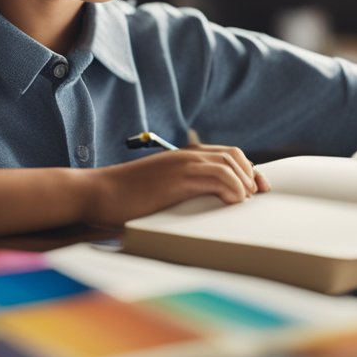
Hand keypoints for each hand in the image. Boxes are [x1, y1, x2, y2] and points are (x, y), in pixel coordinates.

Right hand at [83, 145, 270, 226]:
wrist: (98, 193)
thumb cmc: (126, 197)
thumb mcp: (161, 188)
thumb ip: (184, 188)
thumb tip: (207, 202)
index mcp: (184, 155)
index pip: (228, 154)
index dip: (248, 169)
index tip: (258, 188)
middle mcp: (187, 155)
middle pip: (234, 155)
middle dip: (252, 175)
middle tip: (257, 196)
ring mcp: (182, 164)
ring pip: (229, 164)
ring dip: (243, 183)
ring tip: (243, 201)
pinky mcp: (177, 178)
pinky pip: (216, 177)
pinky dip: (232, 188)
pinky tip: (232, 201)